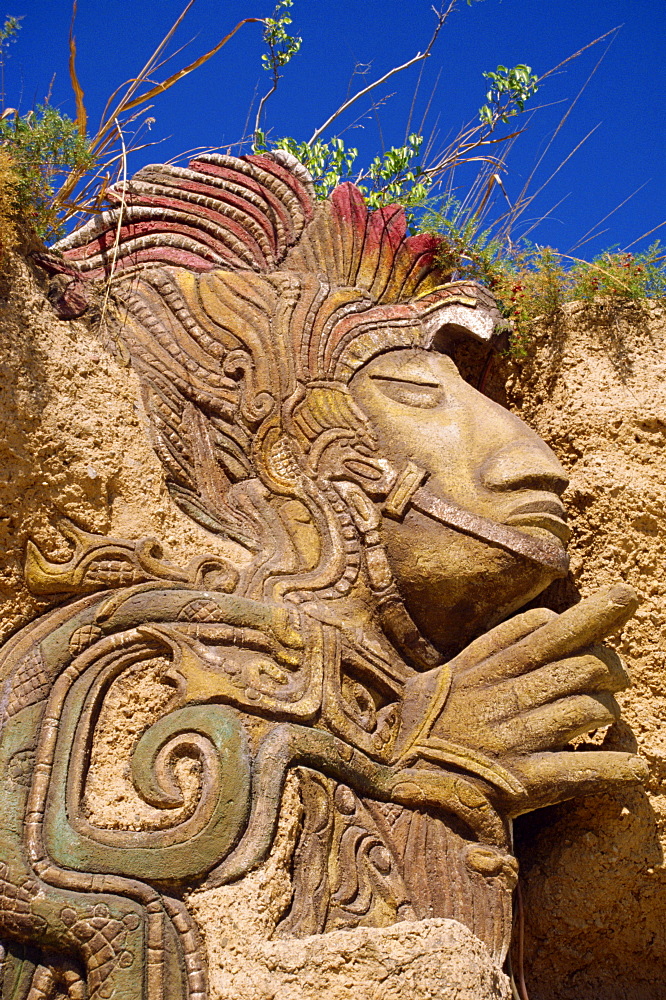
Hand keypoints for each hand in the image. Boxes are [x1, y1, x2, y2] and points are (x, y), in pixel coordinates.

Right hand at [417, 584, 647, 815]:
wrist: (391, 787)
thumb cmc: (419, 731)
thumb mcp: (443, 675)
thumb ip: (491, 645)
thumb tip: (545, 618)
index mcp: (486, 669)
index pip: (550, 629)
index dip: (595, 612)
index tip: (624, 598)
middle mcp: (504, 697)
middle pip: (581, 665)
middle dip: (612, 666)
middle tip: (617, 676)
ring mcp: (516, 738)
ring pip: (588, 709)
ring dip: (609, 712)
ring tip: (609, 719)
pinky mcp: (523, 782)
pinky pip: (584, 770)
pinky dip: (618, 768)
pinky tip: (634, 768)